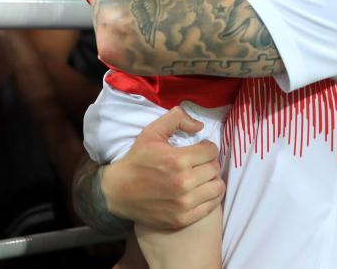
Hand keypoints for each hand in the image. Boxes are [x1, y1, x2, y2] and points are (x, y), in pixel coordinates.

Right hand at [102, 106, 224, 229]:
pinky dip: (210, 197)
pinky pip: (211, 206)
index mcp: (177, 160)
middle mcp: (183, 183)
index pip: (211, 151)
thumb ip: (177, 119)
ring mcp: (184, 204)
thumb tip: (200, 126)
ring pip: (217, 187)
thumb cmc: (137, 160)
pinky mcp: (183, 219)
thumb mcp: (152, 132)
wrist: (118, 191)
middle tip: (198, 163)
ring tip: (201, 177)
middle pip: (215, 169)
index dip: (206, 147)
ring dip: (212, 180)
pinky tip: (199, 191)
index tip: (199, 150)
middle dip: (209, 163)